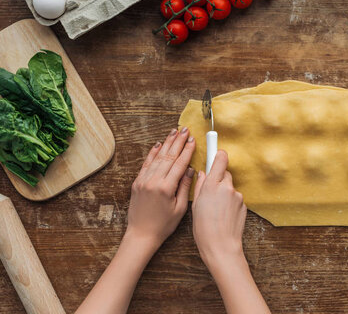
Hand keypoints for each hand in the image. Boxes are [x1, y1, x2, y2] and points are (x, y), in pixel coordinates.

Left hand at [126, 128, 195, 249]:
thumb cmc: (163, 225)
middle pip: (168, 156)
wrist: (141, 235)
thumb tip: (191, 170)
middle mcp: (153, 181)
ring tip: (174, 132)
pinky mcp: (137, 183)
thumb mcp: (180, 209)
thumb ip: (184, 187)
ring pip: (157, 157)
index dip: (187, 150)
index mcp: (166, 188)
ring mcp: (143, 181)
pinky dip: (153, 153)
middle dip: (178, 141)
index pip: (179, 164)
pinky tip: (158, 144)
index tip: (193, 140)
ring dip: (166, 143)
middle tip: (185, 130)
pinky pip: (146, 164)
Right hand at [192, 150, 246, 266]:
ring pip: (229, 188)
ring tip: (215, 210)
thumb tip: (203, 174)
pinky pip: (235, 198)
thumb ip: (200, 186)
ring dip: (223, 193)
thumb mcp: (196, 206)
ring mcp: (237, 196)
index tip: (215, 145)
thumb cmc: (204, 229)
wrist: (221, 247)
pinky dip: (229, 203)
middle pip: (224, 174)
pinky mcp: (244, 205)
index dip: (218, 153)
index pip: (220, 159)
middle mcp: (227, 187)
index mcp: (212, 185)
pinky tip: (223, 215)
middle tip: (210, 192)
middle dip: (218, 179)